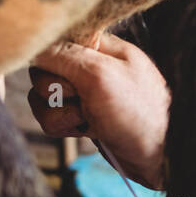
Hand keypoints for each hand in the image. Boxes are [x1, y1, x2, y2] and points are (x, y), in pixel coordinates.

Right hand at [28, 32, 169, 189]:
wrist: (160, 158)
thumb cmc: (140, 115)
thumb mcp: (101, 77)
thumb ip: (65, 55)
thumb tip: (36, 45)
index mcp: (98, 45)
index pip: (54, 38)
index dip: (52, 58)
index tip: (67, 75)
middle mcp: (89, 65)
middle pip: (43, 69)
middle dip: (55, 91)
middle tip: (82, 99)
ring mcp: (84, 92)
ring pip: (43, 96)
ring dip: (59, 113)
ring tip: (86, 120)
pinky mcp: (81, 116)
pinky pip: (51, 116)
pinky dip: (63, 127)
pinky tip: (86, 131)